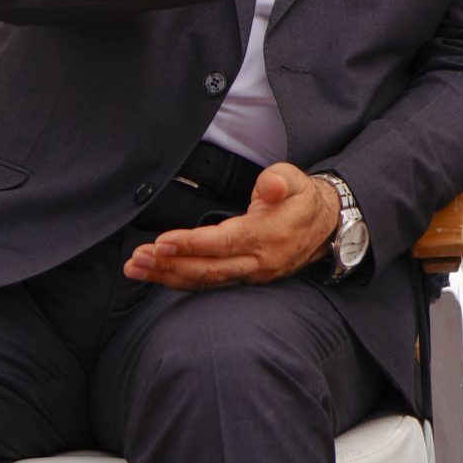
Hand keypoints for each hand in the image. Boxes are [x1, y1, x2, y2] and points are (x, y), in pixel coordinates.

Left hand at [125, 163, 337, 289]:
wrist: (326, 226)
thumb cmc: (304, 199)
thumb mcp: (297, 179)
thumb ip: (280, 180)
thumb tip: (269, 186)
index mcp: (269, 234)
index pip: (224, 242)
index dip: (191, 244)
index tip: (162, 241)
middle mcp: (259, 261)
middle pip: (208, 269)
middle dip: (170, 264)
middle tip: (137, 259)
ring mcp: (253, 274)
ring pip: (206, 281)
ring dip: (169, 275)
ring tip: (136, 269)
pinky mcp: (245, 278)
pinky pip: (210, 283)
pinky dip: (182, 280)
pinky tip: (159, 275)